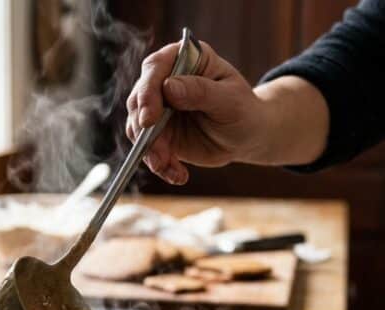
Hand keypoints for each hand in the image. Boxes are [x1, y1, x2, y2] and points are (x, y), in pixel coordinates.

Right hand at [126, 41, 260, 184]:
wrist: (247, 136)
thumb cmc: (243, 110)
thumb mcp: (229, 100)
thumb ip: (200, 91)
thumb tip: (168, 87)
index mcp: (185, 59)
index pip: (155, 68)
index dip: (147, 92)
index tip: (148, 119)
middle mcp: (166, 79)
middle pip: (138, 99)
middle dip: (143, 129)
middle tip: (158, 152)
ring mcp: (159, 107)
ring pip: (137, 127)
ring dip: (150, 150)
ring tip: (168, 167)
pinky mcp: (158, 132)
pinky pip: (147, 148)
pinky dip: (159, 164)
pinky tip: (177, 175)